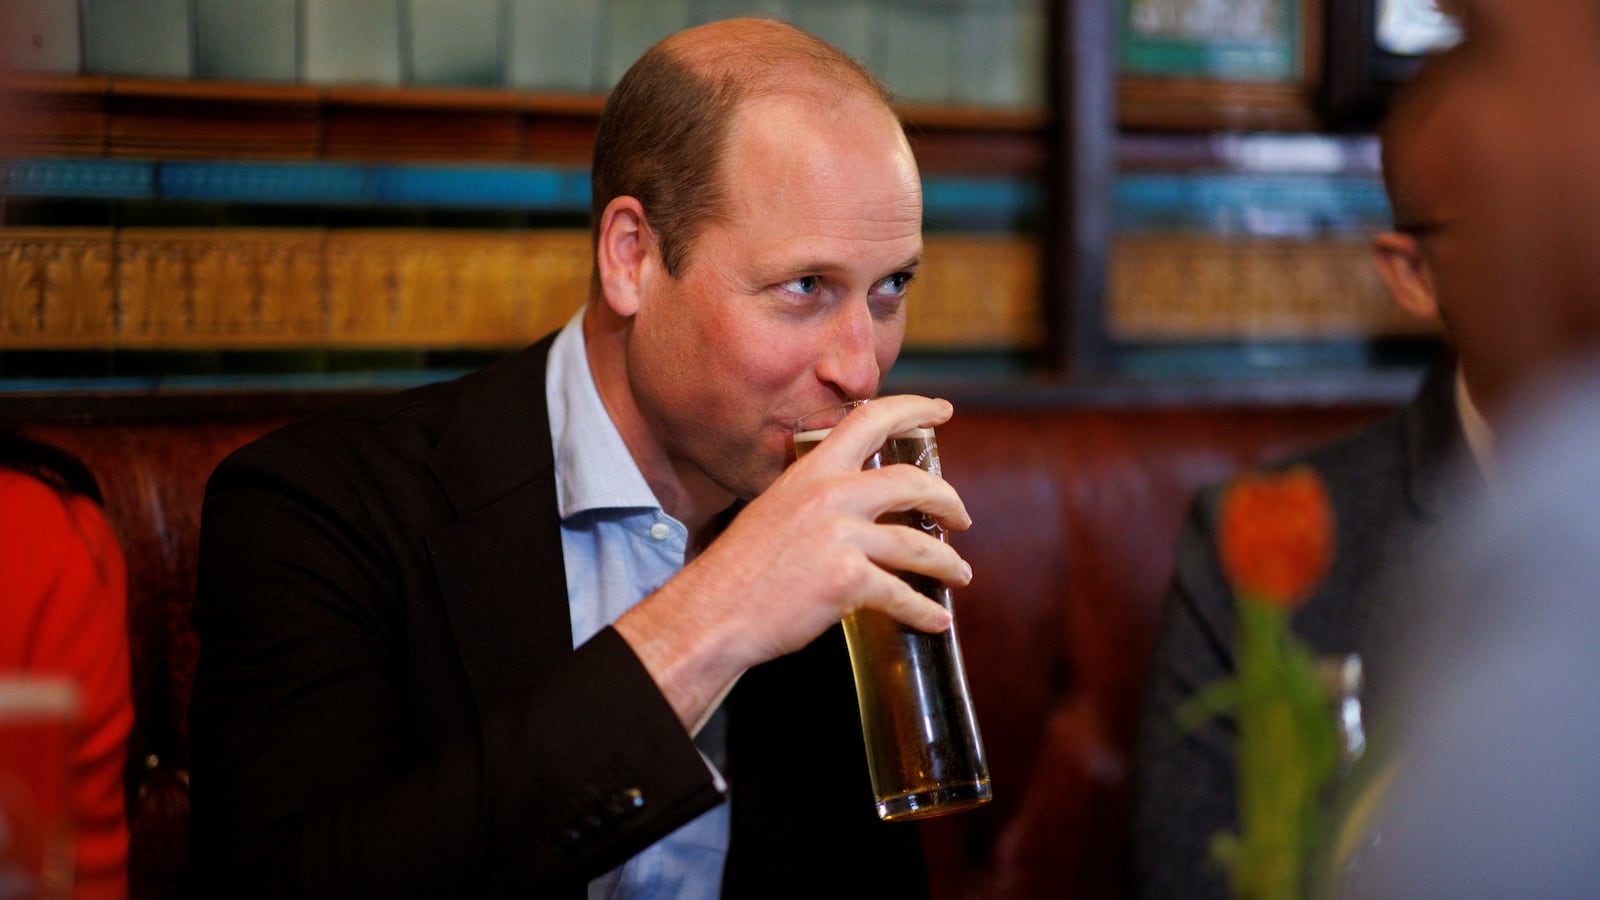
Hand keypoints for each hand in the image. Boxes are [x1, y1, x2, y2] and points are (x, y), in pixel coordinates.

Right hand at [616, 395, 972, 732]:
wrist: (714, 611)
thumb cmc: (740, 569)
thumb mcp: (774, 511)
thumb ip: (814, 501)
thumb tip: (852, 512)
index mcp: (810, 472)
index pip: (869, 421)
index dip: (913, 410)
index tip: (943, 411)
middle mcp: (829, 495)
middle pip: (911, 484)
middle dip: (948, 500)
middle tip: (961, 517)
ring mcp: (840, 536)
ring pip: (918, 545)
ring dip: (948, 562)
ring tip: (960, 574)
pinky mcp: (848, 578)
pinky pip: (902, 595)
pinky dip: (924, 612)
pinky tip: (936, 620)